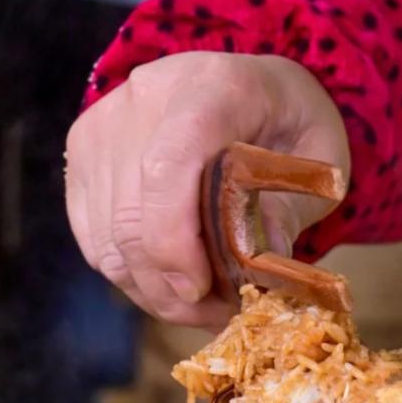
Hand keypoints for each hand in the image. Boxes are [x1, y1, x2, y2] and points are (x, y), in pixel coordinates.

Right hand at [65, 53, 349, 328]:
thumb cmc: (288, 125)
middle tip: (218, 314)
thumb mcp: (319, 160)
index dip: (174, 242)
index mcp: (211, 88)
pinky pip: (96, 242)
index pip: (168, 167)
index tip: (200, 290)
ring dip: (154, 291)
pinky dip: (133, 278)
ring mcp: (103, 126)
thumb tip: (259, 269)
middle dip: (170, 287)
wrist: (250, 88)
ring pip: (109, 241)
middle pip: (131, 216)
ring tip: (203, 303)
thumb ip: (290, 209)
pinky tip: (172, 285)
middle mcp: (145, 98)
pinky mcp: (83, 156)